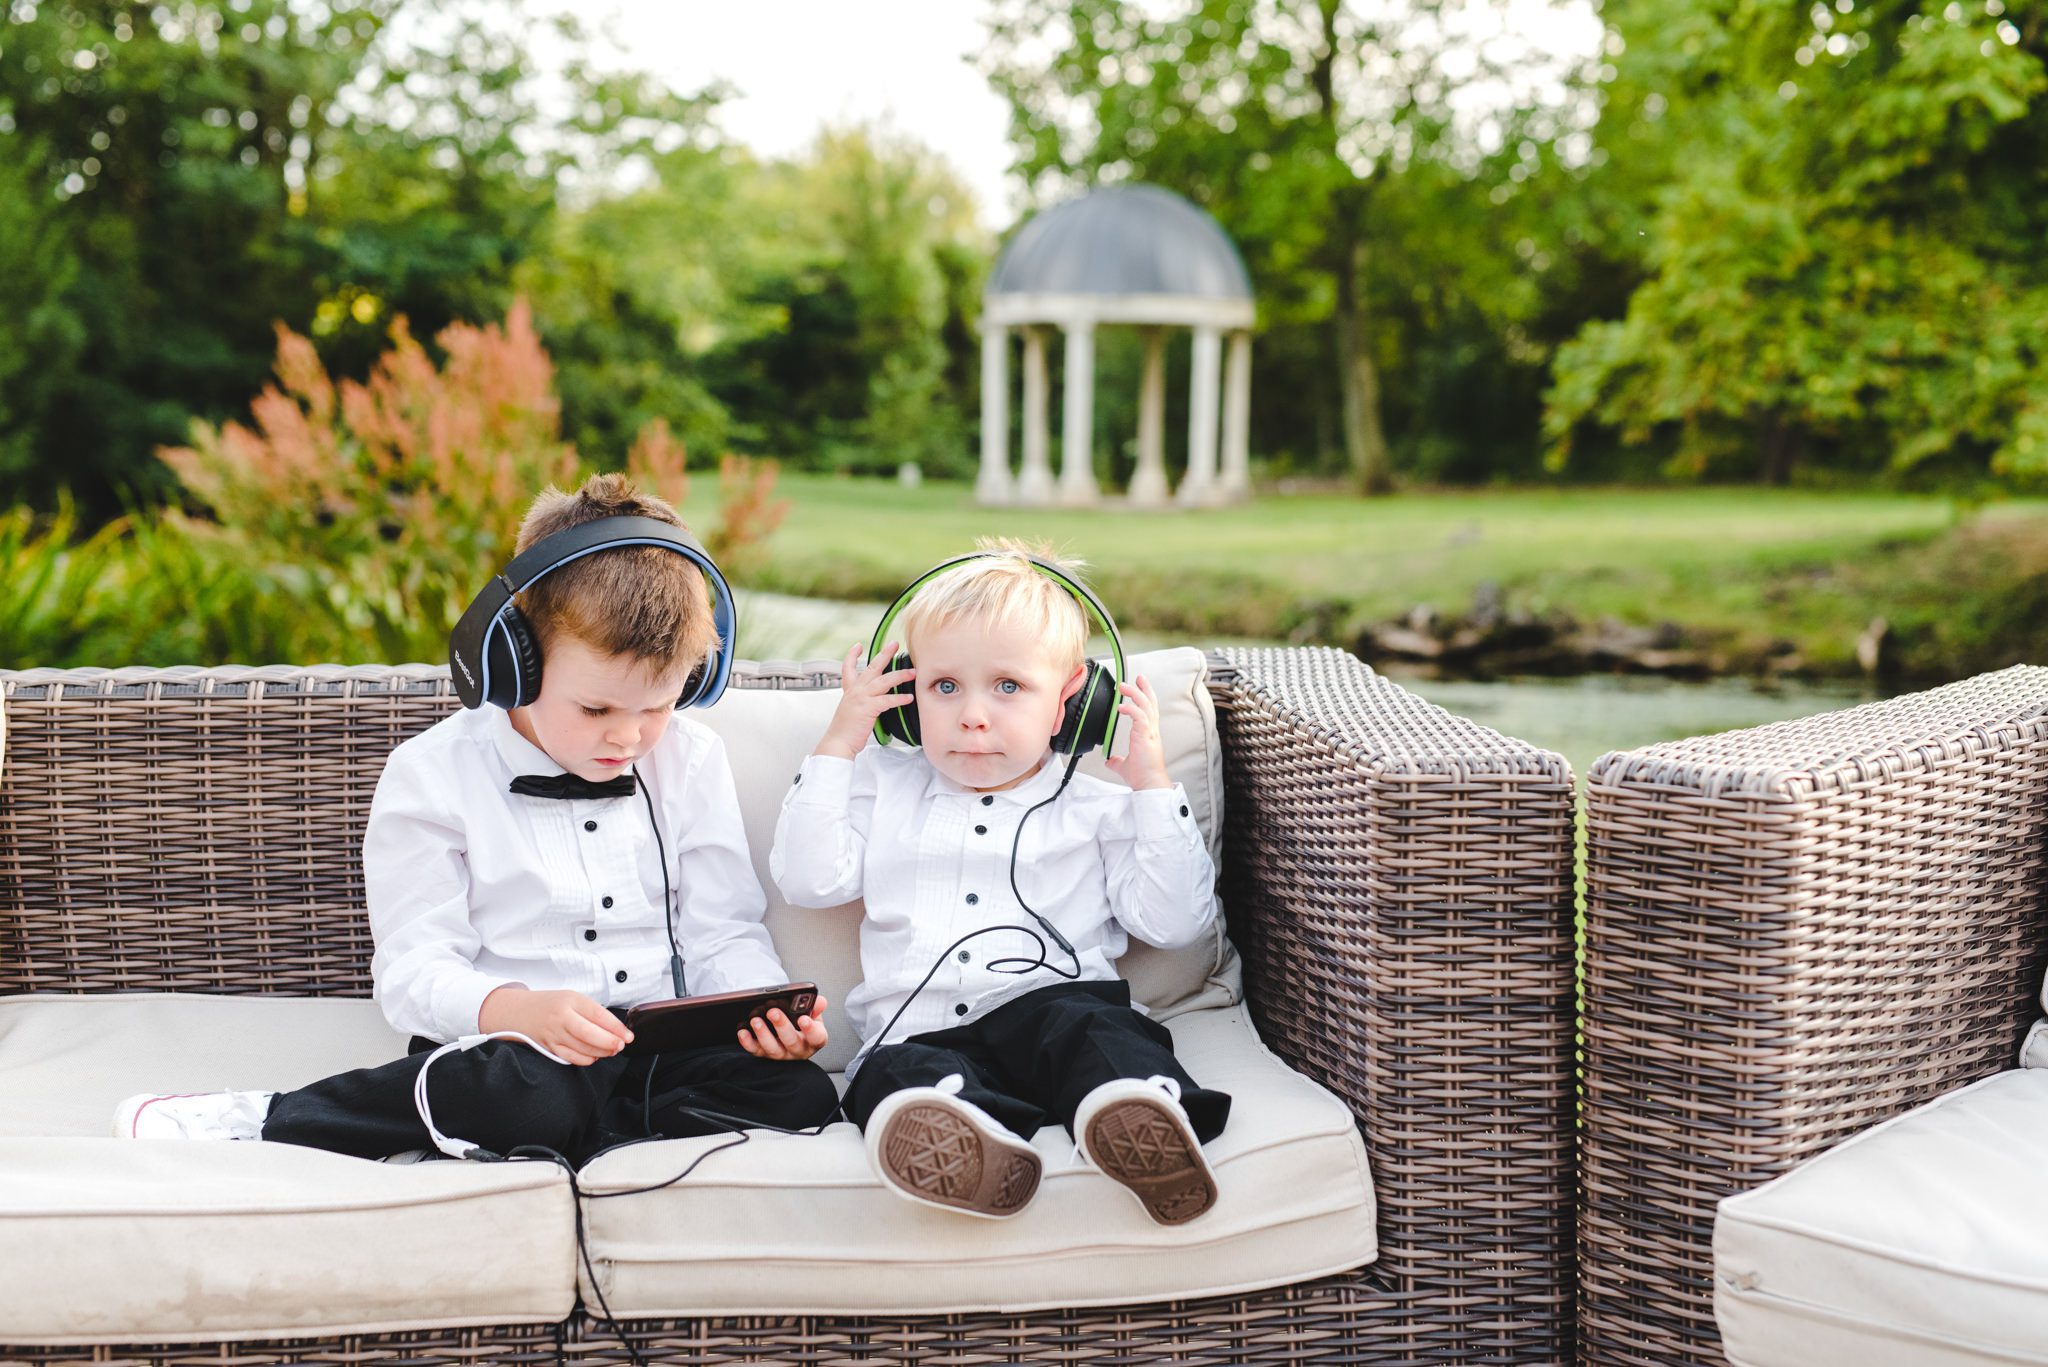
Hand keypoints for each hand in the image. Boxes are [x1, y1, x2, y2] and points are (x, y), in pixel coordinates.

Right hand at [477, 986, 631, 1066]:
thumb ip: (593, 1012)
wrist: (518, 1012)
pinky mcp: (550, 1048)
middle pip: (591, 1035)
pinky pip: (572, 1059)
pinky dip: (587, 1059)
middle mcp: (561, 1018)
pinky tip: (594, 1055)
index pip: (599, 1015)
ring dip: (602, 1052)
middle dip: (611, 1043)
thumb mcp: (573, 999)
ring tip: (611, 1049)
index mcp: (570, 1001)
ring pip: (583, 1049)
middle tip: (621, 1045)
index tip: (628, 1036)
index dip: (617, 1028)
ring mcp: (554, 1035)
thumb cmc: (549, 1004)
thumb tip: (617, 1029)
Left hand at [737, 991, 830, 1060]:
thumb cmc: (803, 1021)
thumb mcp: (812, 1013)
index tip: (803, 1019)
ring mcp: (781, 1054)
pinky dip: (748, 1043)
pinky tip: (742, 1032)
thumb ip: (816, 1006)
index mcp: (814, 1038)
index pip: (817, 1037)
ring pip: (772, 1049)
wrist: (791, 1030)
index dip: (810, 1030)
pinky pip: (756, 1051)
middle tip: (773, 1012)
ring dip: (763, 1034)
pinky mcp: (765, 1054)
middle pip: (792, 1042)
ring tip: (755, 1020)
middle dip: (782, 1026)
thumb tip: (820, 1001)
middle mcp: (798, 1049)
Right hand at [814, 644, 915, 759]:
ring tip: (912, 672)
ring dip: (900, 675)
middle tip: (895, 644)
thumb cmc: (846, 731)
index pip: (848, 668)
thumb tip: (875, 702)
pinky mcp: (868, 708)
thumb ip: (862, 703)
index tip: (858, 645)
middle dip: (885, 654)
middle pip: (872, 667)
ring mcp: (861, 698)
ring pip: (884, 681)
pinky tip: (909, 698)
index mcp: (850, 691)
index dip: (852, 655)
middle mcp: (855, 691)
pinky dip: (899, 699)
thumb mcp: (851, 711)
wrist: (838, 742)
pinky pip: (887, 700)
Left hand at [1105, 675, 1172, 790]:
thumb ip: (1117, 761)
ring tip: (1124, 686)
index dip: (1145, 697)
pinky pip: (1139, 717)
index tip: (1140, 686)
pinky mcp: (1146, 735)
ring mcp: (1150, 732)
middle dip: (1145, 688)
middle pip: (1151, 703)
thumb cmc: (1142, 776)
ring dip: (1135, 694)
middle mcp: (1151, 731)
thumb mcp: (1125, 765)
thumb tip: (1109, 760)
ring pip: (1145, 706)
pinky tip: (1121, 706)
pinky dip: (1131, 709)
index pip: (1149, 711)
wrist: (1149, 783)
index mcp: (1148, 735)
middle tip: (1139, 677)